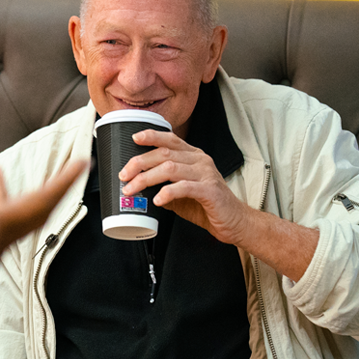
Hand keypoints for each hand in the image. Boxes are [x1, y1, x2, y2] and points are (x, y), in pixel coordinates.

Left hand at [118, 129, 318, 281]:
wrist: (235, 223)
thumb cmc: (206, 206)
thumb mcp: (181, 192)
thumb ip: (163, 184)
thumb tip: (136, 184)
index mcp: (193, 156)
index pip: (170, 139)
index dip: (151, 136)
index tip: (133, 139)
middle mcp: (200, 160)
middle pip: (164, 153)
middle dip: (139, 163)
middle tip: (123, 176)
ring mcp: (206, 174)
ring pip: (170, 168)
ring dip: (146, 178)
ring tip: (132, 189)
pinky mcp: (210, 191)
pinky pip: (184, 187)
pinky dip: (167, 192)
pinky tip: (156, 200)